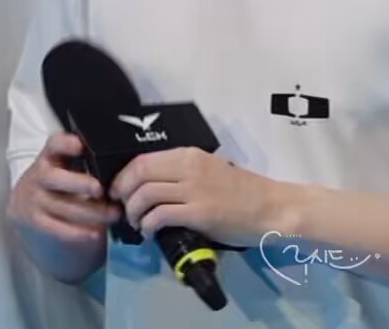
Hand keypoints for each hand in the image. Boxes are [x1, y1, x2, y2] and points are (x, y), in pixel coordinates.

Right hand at [8, 133, 120, 243]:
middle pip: (54, 178)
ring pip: (61, 206)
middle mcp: (38, 175)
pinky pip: (57, 228)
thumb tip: (122, 165)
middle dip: (79, 183)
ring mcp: (34, 199)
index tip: (81, 146)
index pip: (54, 144)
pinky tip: (96, 233)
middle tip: (101, 189)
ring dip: (90, 212)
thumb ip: (87, 160)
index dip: (65, 143)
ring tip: (113, 214)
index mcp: (49, 155)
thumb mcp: (67, 163)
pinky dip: (78, 232)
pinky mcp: (35, 221)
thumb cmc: (61, 179)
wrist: (30, 204)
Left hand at [109, 147, 287, 247]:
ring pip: (145, 195)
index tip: (120, 191)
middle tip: (123, 209)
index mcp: (190, 155)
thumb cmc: (241, 191)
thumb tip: (153, 185)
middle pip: (139, 174)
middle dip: (123, 193)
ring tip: (138, 224)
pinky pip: (159, 216)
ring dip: (133, 213)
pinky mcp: (198, 213)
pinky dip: (147, 226)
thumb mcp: (210, 170)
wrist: (269, 206)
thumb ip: (183, 173)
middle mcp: (189, 167)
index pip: (143, 158)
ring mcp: (193, 189)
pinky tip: (151, 233)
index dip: (124, 176)